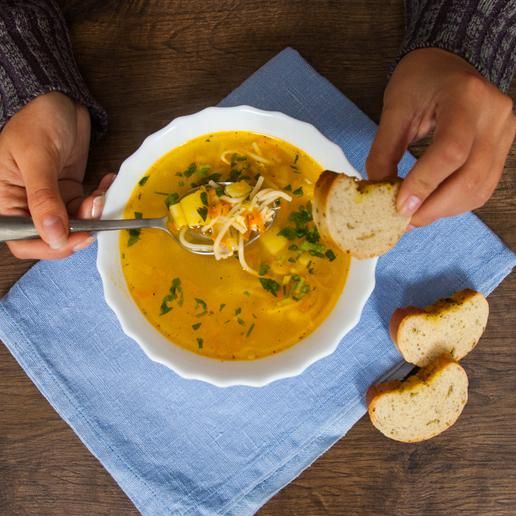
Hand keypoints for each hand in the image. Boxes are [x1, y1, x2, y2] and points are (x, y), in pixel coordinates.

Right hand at [0, 92, 113, 258]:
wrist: (56, 98)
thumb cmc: (35, 120)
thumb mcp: (37, 159)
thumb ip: (44, 199)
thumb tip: (53, 236)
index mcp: (6, 200)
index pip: (24, 241)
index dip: (50, 246)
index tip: (77, 237)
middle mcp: (27, 205)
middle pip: (52, 237)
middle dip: (77, 231)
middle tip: (95, 216)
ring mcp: (51, 199)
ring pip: (74, 224)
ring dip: (92, 214)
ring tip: (100, 195)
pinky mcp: (70, 191)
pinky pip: (86, 207)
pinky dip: (99, 200)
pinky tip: (105, 184)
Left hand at [366, 48, 514, 226]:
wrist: (450, 62)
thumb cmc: (422, 79)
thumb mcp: (395, 107)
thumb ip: (384, 150)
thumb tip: (378, 191)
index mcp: (466, 97)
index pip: (451, 150)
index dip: (424, 183)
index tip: (399, 205)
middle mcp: (494, 116)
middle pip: (471, 178)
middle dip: (433, 207)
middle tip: (404, 220)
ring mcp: (504, 134)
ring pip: (479, 189)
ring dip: (443, 209)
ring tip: (415, 214)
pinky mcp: (502, 149)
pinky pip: (482, 187)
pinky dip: (454, 203)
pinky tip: (432, 204)